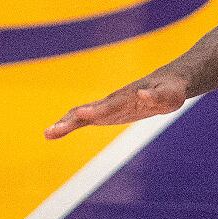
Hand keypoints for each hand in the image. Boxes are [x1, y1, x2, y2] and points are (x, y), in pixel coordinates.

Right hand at [44, 72, 188, 138]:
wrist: (166, 84)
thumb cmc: (171, 90)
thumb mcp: (170, 95)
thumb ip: (157, 95)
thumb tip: (143, 93)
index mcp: (128, 97)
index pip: (110, 106)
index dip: (96, 111)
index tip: (81, 116)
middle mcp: (113, 101)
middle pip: (88, 111)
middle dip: (71, 122)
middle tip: (51, 131)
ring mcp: (107, 107)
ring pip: (81, 115)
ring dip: (64, 124)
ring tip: (46, 134)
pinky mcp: (106, 114)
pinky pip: (84, 120)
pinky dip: (69, 125)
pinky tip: (53, 134)